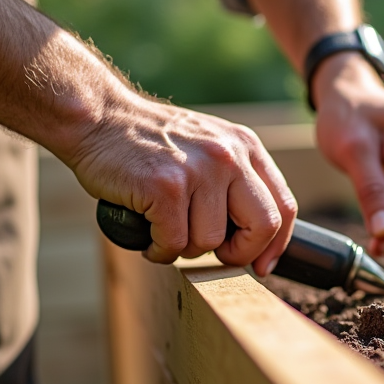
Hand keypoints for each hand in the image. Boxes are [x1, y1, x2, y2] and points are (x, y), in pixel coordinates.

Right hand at [68, 94, 297, 274]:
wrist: (99, 117)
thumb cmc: (150, 143)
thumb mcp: (209, 146)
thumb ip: (237, 180)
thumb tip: (260, 236)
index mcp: (246, 147)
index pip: (283, 206)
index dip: (276, 245)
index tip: (262, 266)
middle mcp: (229, 156)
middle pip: (263, 226)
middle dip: (240, 253)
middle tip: (215, 255)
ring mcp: (199, 170)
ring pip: (211, 240)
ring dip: (185, 248)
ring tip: (165, 230)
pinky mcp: (166, 186)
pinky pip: (174, 243)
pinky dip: (159, 250)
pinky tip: (148, 235)